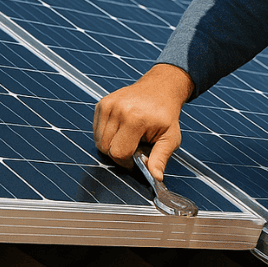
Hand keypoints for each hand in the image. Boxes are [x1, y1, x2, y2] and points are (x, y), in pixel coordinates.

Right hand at [93, 63, 193, 180]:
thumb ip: (161, 158)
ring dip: (111, 145)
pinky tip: (121, 131)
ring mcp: (108, 105)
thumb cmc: (166, 113)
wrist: (161, 88)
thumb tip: (156, 178)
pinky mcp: (102, 104)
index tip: (136, 160)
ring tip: (129, 138)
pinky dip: (106, 136)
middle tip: (134, 148)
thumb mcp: (170, 137)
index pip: (119, 153)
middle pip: (105, 148)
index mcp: (136, 119)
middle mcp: (119, 110)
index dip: (126, 162)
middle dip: (118, 154)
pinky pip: (96, 130)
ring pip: (99, 141)